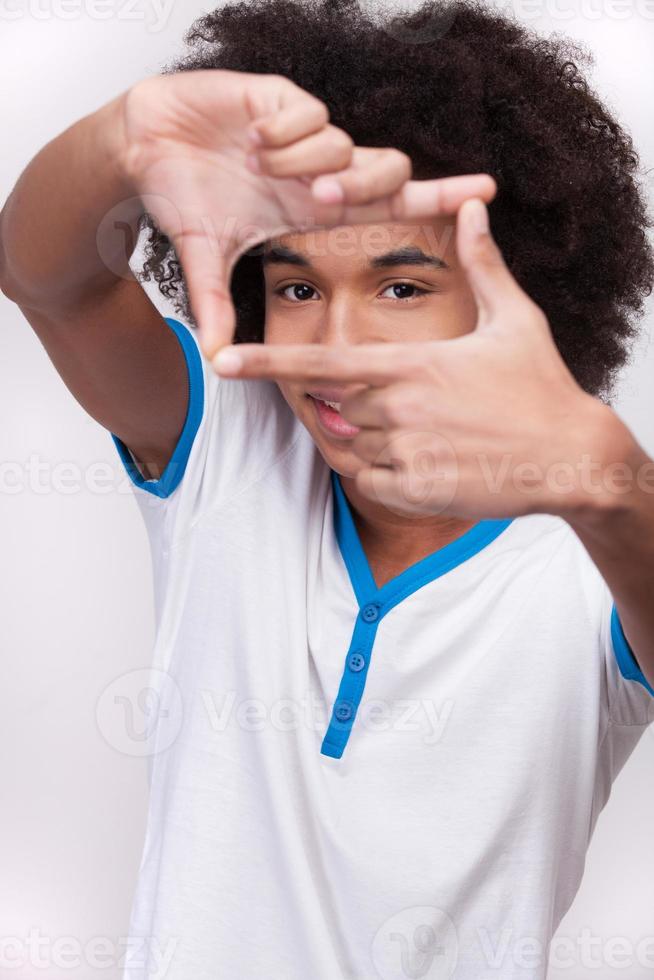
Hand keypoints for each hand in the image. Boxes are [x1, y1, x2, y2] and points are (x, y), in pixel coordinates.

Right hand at [118, 69, 495, 357]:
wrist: (143, 148)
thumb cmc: (182, 195)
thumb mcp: (204, 257)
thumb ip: (216, 303)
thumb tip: (216, 357)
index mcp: (312, 208)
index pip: (390, 203)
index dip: (437, 197)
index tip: (486, 192)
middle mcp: (319, 171)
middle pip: (387, 170)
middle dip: (361, 187)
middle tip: (315, 198)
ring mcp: (303, 135)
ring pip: (346, 145)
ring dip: (307, 162)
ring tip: (260, 164)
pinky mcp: (280, 98)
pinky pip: (309, 114)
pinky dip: (282, 131)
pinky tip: (250, 138)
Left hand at [213, 197, 609, 519]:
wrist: (574, 455)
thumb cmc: (542, 385)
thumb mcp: (514, 318)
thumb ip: (483, 262)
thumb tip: (473, 206)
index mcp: (411, 364)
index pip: (324, 364)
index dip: (268, 364)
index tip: (223, 362)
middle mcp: (399, 408)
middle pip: (337, 406)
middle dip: (347, 403)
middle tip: (387, 403)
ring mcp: (406, 453)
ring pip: (353, 445)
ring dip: (368, 437)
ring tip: (417, 430)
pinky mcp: (417, 491)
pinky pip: (371, 482)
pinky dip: (380, 471)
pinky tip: (421, 459)